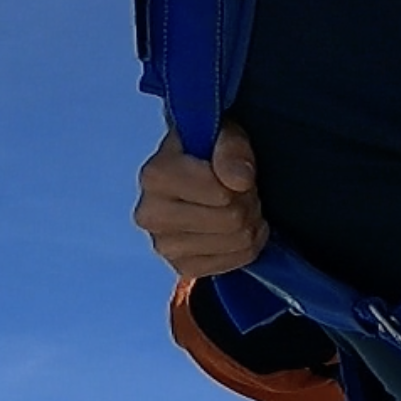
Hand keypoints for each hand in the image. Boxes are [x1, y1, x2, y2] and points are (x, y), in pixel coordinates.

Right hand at [130, 123, 266, 276]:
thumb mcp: (225, 133)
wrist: (195, 175)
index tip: (234, 170)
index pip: (220, 192)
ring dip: (250, 222)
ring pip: (237, 241)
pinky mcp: (182, 267)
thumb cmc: (209, 150)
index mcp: (155, 176)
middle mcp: (150, 215)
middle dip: (247, 201)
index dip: (240, 179)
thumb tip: (238, 180)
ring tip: (237, 206)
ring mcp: (164, 246)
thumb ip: (232, 148)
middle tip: (241, 189)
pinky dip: (247, 245)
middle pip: (231, 219)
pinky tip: (236, 229)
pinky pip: (236, 262)